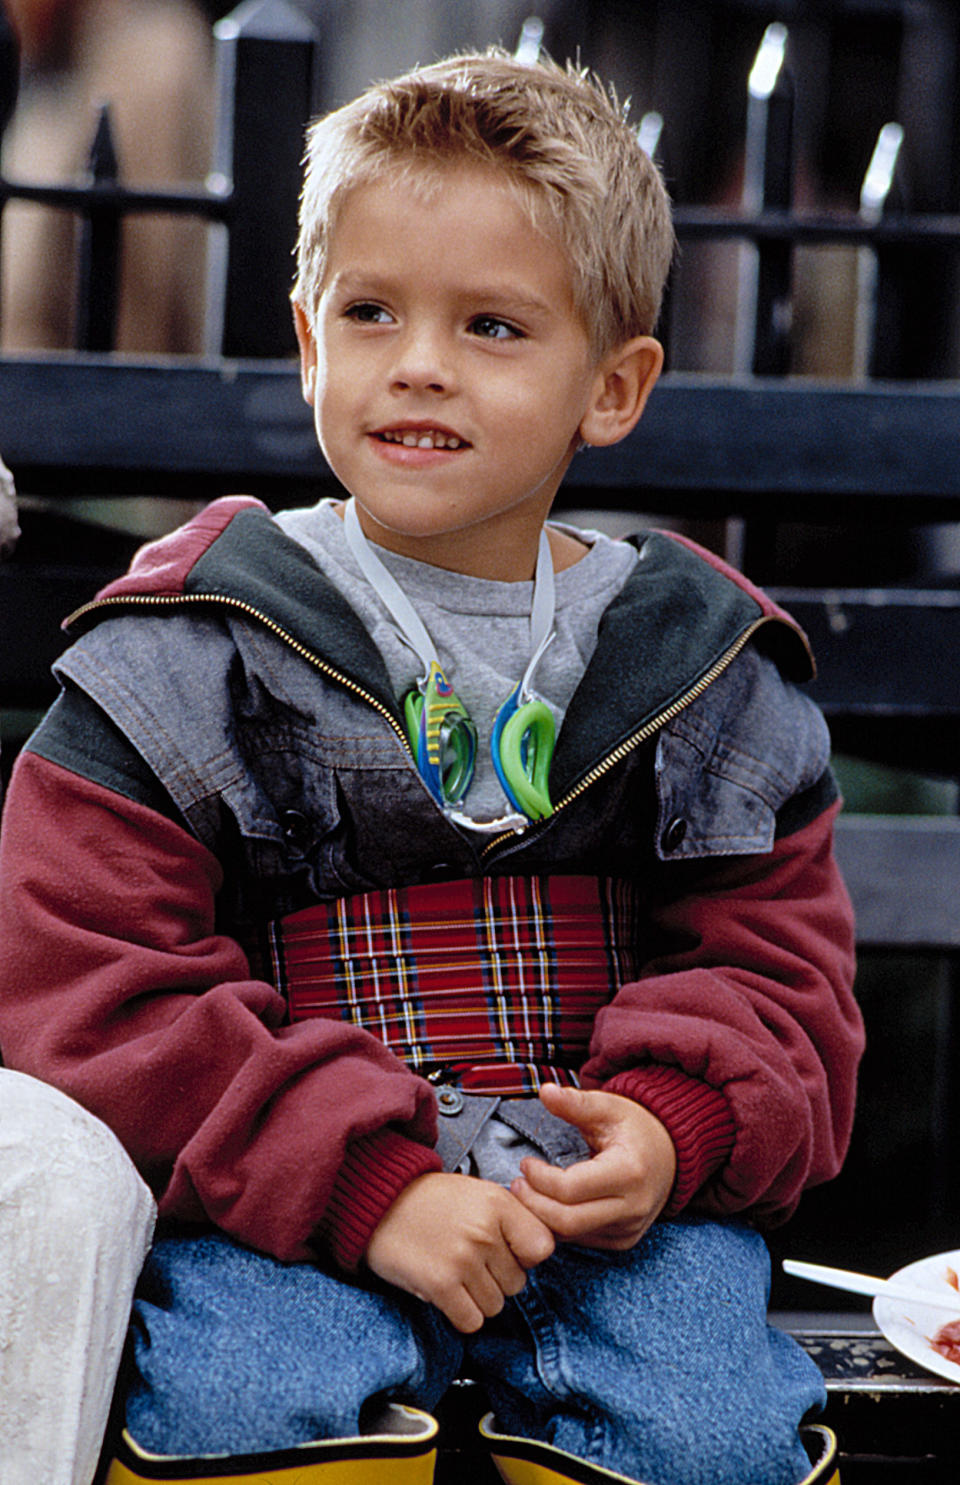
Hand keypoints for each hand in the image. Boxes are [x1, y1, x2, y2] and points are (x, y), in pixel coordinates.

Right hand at [365, 1171, 554, 1332]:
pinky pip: (472, 1321)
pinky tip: (446, 1292)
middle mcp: (484, 1231)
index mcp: (498, 1203)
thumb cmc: (431, 1201)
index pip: (542, 1247)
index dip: (526, 1256)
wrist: (378, 1204)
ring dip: (477, 1298)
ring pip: (495, 1305)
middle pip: (517, 1283)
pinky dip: (460, 1314)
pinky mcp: (440, 1285)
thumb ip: (512, 1217)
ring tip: (454, 1272)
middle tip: (469, 1260)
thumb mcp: (477, 1192)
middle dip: (496, 1278)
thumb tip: (541, 1251)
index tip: (508, 1251)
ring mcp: (462, 1259)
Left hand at [509, 1082, 676, 1249]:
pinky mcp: (623, 1240)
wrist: (670, 1154)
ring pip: (572, 1236)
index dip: (540, 1179)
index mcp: (629, 1172)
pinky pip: (582, 1240)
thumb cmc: (636, 1128)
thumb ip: (575, 1102)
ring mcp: (629, 1228)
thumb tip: (545, 1091)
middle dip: (533, 1204)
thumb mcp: (608, 1107)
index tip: (525, 1163)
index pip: (571, 1189)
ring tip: (527, 1193)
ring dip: (542, 1218)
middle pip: (567, 1221)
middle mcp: (632, 1207)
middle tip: (517, 1185)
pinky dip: (559, 1226)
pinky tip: (547, 1206)